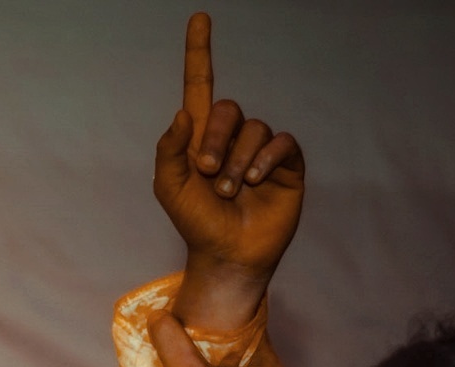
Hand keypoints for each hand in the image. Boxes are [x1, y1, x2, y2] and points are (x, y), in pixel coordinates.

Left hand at [154, 14, 304, 328]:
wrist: (225, 254)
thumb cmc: (195, 222)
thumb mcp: (169, 187)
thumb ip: (169, 149)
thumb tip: (183, 113)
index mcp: (199, 137)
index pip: (201, 85)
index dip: (200, 52)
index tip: (200, 18)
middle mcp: (231, 137)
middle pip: (227, 109)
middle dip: (214, 139)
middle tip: (207, 172)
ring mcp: (260, 149)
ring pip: (254, 129)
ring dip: (237, 161)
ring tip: (228, 190)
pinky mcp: (285, 164)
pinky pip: (281, 142)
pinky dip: (265, 159)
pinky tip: (254, 181)